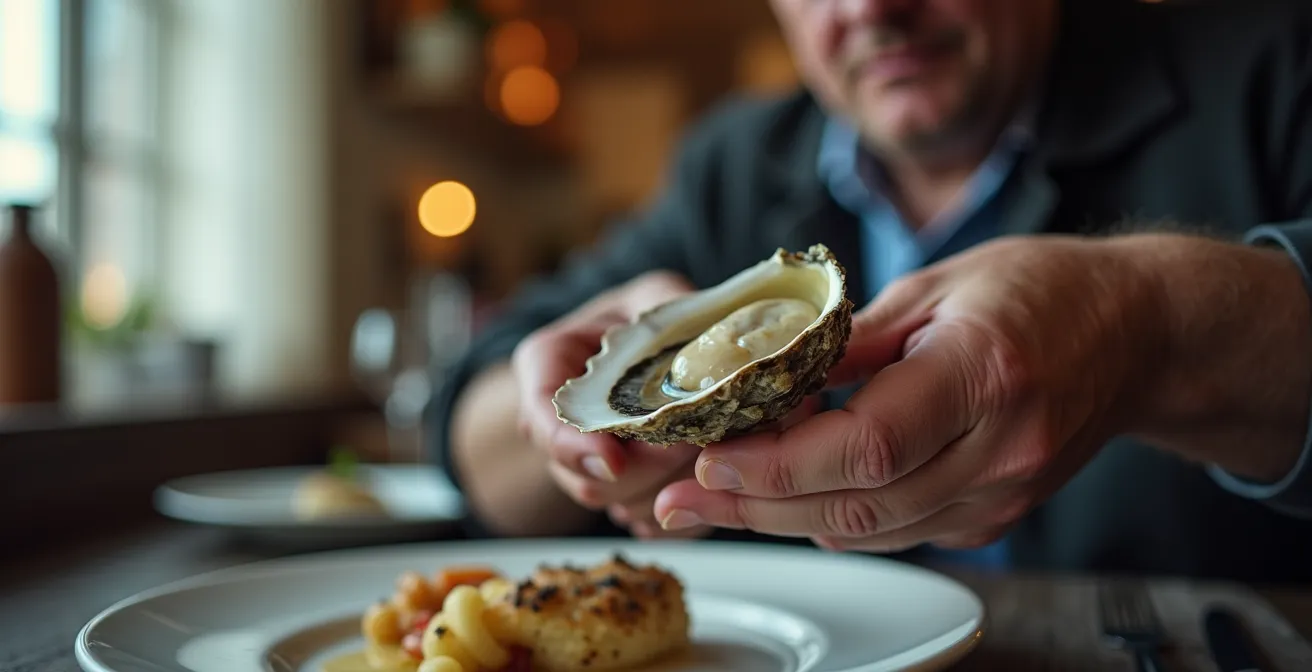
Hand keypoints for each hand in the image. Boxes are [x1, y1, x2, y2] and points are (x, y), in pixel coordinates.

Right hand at [512, 270, 711, 538]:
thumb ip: (663, 308)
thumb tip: (693, 336)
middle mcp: (555, 424)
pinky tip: (707, 490)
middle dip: (646, 468)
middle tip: (696, 444)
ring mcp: (585, 466)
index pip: (541, 418)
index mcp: (546, 365)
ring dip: (668, 492)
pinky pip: (646, 523)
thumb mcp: (652, 296)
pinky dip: (679, 517)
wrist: (652, 353)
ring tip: (713, 460)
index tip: (612, 460)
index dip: (573, 447)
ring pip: (617, 504)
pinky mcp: (621, 495)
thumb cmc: (649, 319)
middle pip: (586, 476)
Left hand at [653, 236, 1165, 550]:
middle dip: (756, 508)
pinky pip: (901, 532)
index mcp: (986, 372)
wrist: (1138, 332)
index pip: (868, 445)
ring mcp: (1005, 492)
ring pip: (874, 531)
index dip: (779, 465)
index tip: (711, 459)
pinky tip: (786, 499)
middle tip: (679, 502)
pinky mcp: (999, 514)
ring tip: (711, 504)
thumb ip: (849, 338)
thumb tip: (760, 375)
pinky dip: (835, 519)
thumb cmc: (1039, 288)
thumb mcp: (937, 283)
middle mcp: (1002, 448)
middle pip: (860, 504)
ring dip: (784, 521)